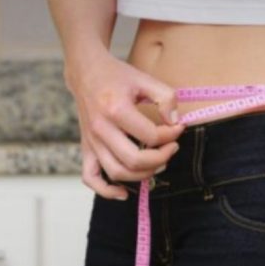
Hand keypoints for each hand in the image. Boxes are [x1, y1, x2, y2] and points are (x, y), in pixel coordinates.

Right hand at [66, 51, 183, 199]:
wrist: (86, 73)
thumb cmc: (117, 76)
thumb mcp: (145, 78)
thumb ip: (166, 98)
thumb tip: (175, 124)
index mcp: (115, 109)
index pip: (150, 135)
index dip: (170, 135)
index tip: (178, 128)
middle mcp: (100, 129)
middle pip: (134, 160)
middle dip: (160, 159)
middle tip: (172, 148)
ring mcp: (91, 141)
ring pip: (117, 172)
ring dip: (143, 175)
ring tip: (158, 164)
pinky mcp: (86, 148)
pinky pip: (90, 178)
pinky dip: (107, 191)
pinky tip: (125, 192)